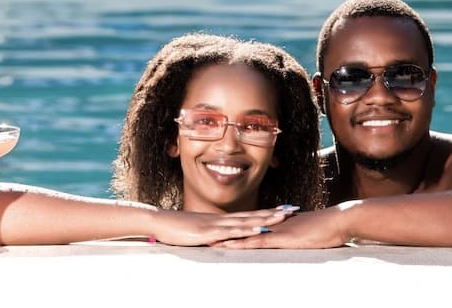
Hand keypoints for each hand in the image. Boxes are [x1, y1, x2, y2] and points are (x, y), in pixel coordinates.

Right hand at [150, 207, 294, 246]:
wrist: (159, 222)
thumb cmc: (176, 228)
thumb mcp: (198, 233)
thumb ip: (211, 235)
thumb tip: (221, 240)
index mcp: (221, 220)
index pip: (249, 215)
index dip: (266, 213)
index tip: (282, 210)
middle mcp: (222, 220)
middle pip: (252, 216)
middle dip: (273, 213)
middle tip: (292, 210)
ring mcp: (217, 225)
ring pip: (246, 222)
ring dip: (265, 220)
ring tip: (282, 218)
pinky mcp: (209, 233)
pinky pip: (231, 232)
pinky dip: (247, 231)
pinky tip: (258, 231)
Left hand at [214, 208, 347, 248]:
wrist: (339, 220)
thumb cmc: (329, 227)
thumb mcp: (309, 231)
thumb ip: (299, 233)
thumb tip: (295, 236)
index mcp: (280, 223)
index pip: (254, 225)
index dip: (238, 227)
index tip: (223, 230)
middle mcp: (274, 224)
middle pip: (246, 228)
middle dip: (227, 232)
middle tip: (208, 235)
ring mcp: (277, 230)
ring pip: (248, 234)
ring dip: (230, 238)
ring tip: (211, 241)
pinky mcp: (282, 238)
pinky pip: (259, 241)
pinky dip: (244, 243)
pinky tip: (232, 246)